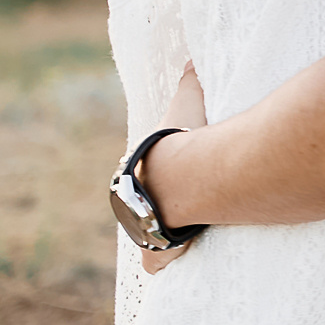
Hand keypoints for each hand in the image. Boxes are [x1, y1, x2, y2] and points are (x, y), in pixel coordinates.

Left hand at [142, 65, 207, 273]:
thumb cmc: (181, 141)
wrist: (182, 176)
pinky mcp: (156, 253)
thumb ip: (191, 81)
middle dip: (161, 210)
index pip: (142, 177)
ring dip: (164, 237)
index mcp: (134, 171)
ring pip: (149, 238)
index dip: (161, 178)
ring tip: (191, 233)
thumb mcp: (187, 103)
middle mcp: (131, 204)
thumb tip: (193, 59)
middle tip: (187, 208)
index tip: (178, 178)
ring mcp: (142, 231)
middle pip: (144, 210)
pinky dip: (167, 264)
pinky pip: (159, 264)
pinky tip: (182, 260)